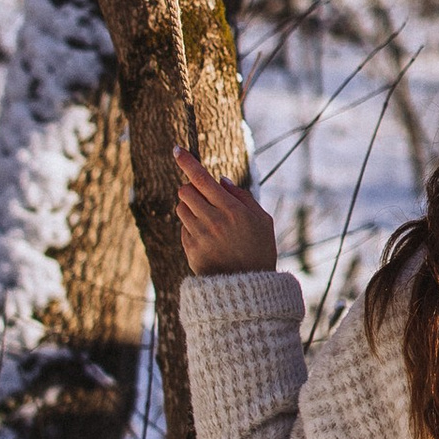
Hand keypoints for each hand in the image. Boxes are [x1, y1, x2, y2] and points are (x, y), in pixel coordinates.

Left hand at [175, 152, 276, 276]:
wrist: (248, 288)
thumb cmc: (259, 249)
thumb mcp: (262, 220)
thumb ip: (242, 197)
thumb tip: (220, 180)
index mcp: (232, 210)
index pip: (202, 179)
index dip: (187, 162)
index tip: (176, 150)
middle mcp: (213, 221)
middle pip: (185, 190)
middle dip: (191, 188)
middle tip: (203, 196)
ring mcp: (199, 236)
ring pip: (181, 208)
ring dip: (190, 207)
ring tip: (208, 220)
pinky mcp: (190, 250)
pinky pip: (183, 228)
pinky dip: (191, 227)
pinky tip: (208, 238)